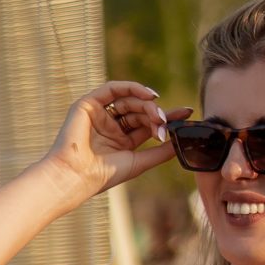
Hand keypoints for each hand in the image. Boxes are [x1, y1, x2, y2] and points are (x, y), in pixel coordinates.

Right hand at [44, 81, 190, 197]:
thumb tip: (180, 143)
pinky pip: (113, 88)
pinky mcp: (88, 104)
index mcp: (121, 140)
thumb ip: (159, 152)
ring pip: (129, 100)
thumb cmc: (104, 175)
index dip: (167, 118)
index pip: (147, 124)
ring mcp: (99, 114)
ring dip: (147, 105)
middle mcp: (110, 125)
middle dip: (156, 114)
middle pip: (140, 111)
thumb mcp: (139, 162)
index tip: (187, 113)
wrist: (77, 176)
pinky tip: (148, 95)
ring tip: (158, 115)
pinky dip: (131, 88)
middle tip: (167, 121)